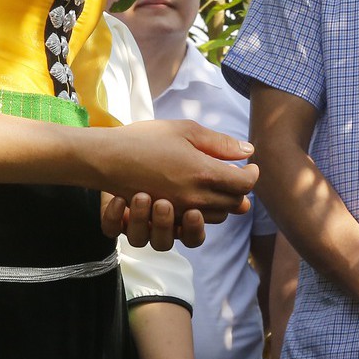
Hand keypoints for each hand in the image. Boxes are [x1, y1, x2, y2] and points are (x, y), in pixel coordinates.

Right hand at [93, 119, 259, 246]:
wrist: (106, 157)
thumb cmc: (145, 139)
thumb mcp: (185, 130)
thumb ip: (220, 143)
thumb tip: (248, 152)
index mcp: (203, 173)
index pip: (245, 184)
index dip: (252, 175)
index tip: (249, 165)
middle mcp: (194, 198)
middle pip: (233, 204)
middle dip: (239, 190)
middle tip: (235, 174)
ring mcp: (178, 212)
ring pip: (215, 218)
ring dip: (222, 205)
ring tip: (217, 188)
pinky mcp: (164, 220)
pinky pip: (192, 228)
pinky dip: (200, 219)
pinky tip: (198, 203)